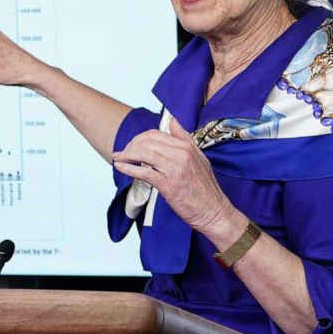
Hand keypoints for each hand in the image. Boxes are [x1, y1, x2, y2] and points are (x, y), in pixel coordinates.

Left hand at [111, 116, 237, 233]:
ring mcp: (175, 170)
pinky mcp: (169, 185)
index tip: (132, 145)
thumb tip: (172, 121)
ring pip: (144, 154)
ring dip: (126, 155)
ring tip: (118, 158)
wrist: (214, 212)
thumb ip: (185, 139)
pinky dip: (129, 168)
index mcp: (187, 147)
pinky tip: (120, 167)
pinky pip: (144, 172)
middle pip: (148, 142)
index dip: (140, 138)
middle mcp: (182, 155)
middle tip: (123, 153)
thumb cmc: (205, 189)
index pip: (156, 134)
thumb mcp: (200, 158)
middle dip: (130, 146)